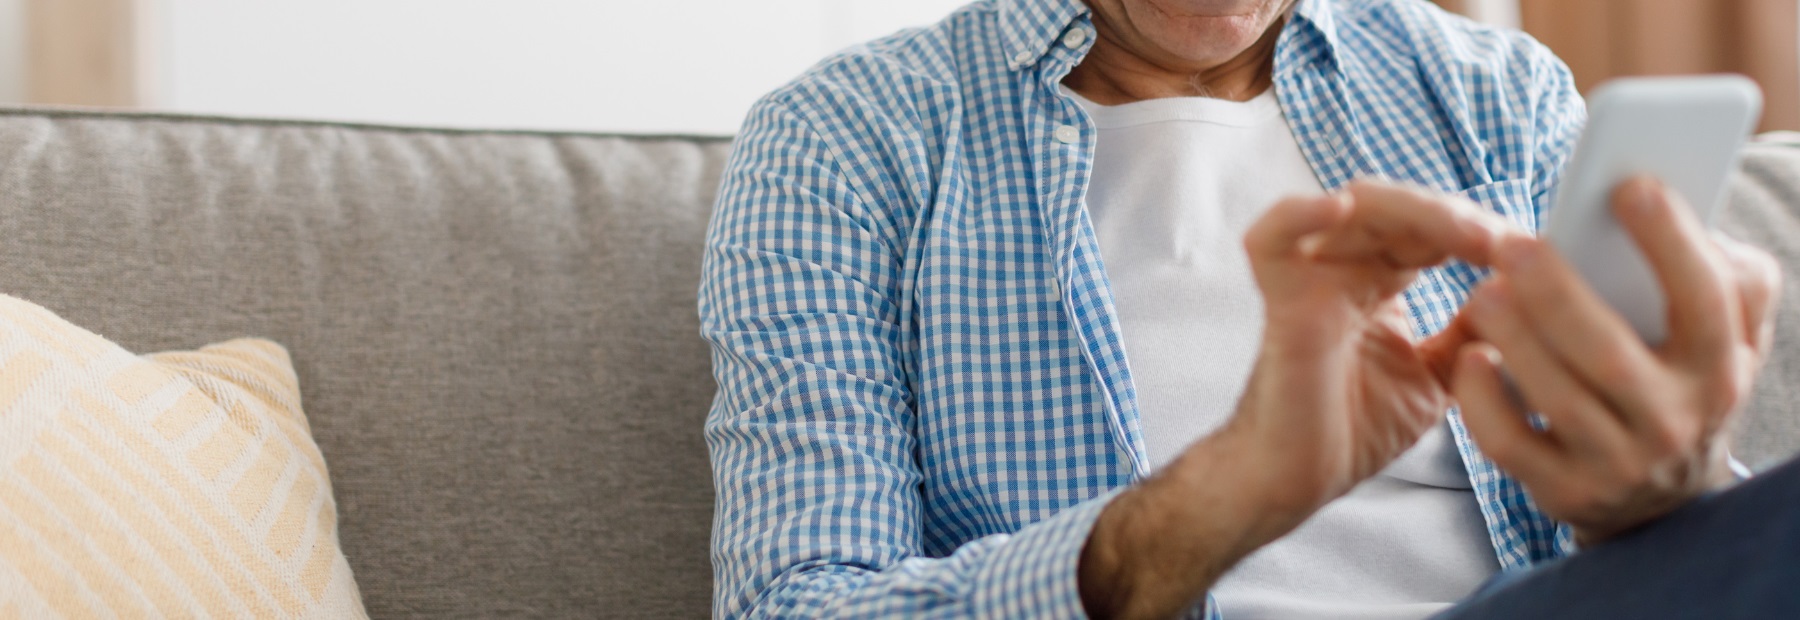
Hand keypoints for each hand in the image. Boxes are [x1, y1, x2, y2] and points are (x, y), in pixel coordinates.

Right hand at [1080, 179, 1513, 618]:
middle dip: (1459, 218)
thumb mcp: (1440, 375)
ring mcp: (1311, 278)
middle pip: (1399, 207)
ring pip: (1355, 208)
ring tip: (1468, 234)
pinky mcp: (1282, 300)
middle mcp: (1344, 269)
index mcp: (1379, 280)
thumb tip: (1523, 295)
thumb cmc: (1354, 428)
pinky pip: (1272, 240)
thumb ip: (1473, 334)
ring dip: (1417, 210)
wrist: (1301, 479)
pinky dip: (1299, 214)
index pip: (1431, 229)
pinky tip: (1338, 206)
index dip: (1481, 231)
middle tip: (1507, 243)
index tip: (1533, 253)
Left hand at [1451, 177, 1781, 545]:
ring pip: (1558, 398)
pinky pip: (1511, 444)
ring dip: (1514, 338)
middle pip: (1611, 356)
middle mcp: (1675, 419)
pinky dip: (1483, 402)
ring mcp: (1618, 463)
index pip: (1708, 299)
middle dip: (1557, 296)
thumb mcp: (1725, 337)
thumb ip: (1725, 277)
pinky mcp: (1565, 490)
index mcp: (1719, 365)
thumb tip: (1683, 210)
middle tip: (1513, 245)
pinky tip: (1468, 358)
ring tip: (1483, 292)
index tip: (1628, 186)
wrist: (1662, 498)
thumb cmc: (1681, 381)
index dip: (1671, 241)